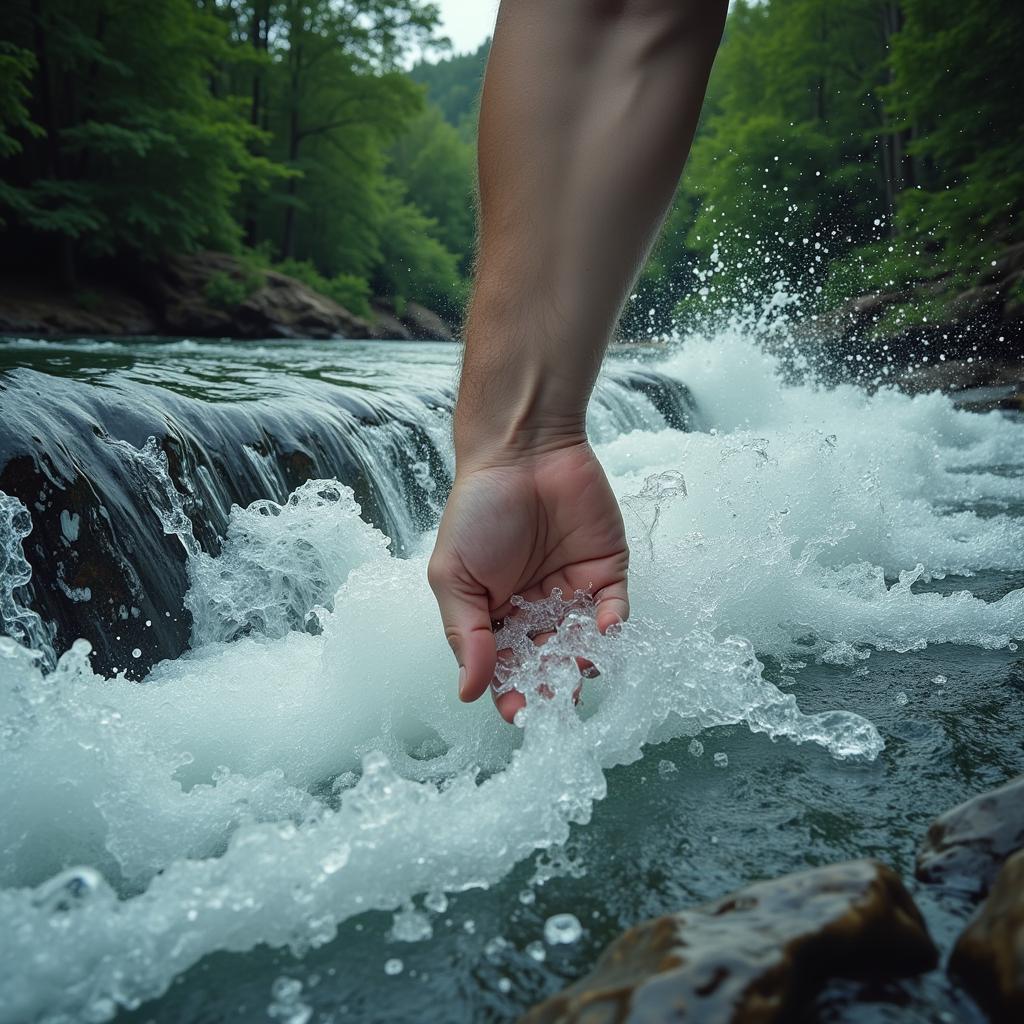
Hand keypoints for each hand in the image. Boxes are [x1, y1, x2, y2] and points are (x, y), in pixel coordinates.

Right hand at [428, 440, 628, 722]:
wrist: (523, 450)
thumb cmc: (478, 509)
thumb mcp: (456, 575)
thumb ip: (466, 635)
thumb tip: (469, 692)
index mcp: (494, 614)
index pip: (504, 666)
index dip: (511, 691)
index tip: (519, 711)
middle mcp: (534, 609)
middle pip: (547, 662)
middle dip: (551, 684)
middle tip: (555, 699)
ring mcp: (572, 592)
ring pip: (582, 644)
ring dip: (582, 662)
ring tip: (577, 668)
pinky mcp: (606, 572)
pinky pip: (614, 611)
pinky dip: (612, 627)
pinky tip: (603, 633)